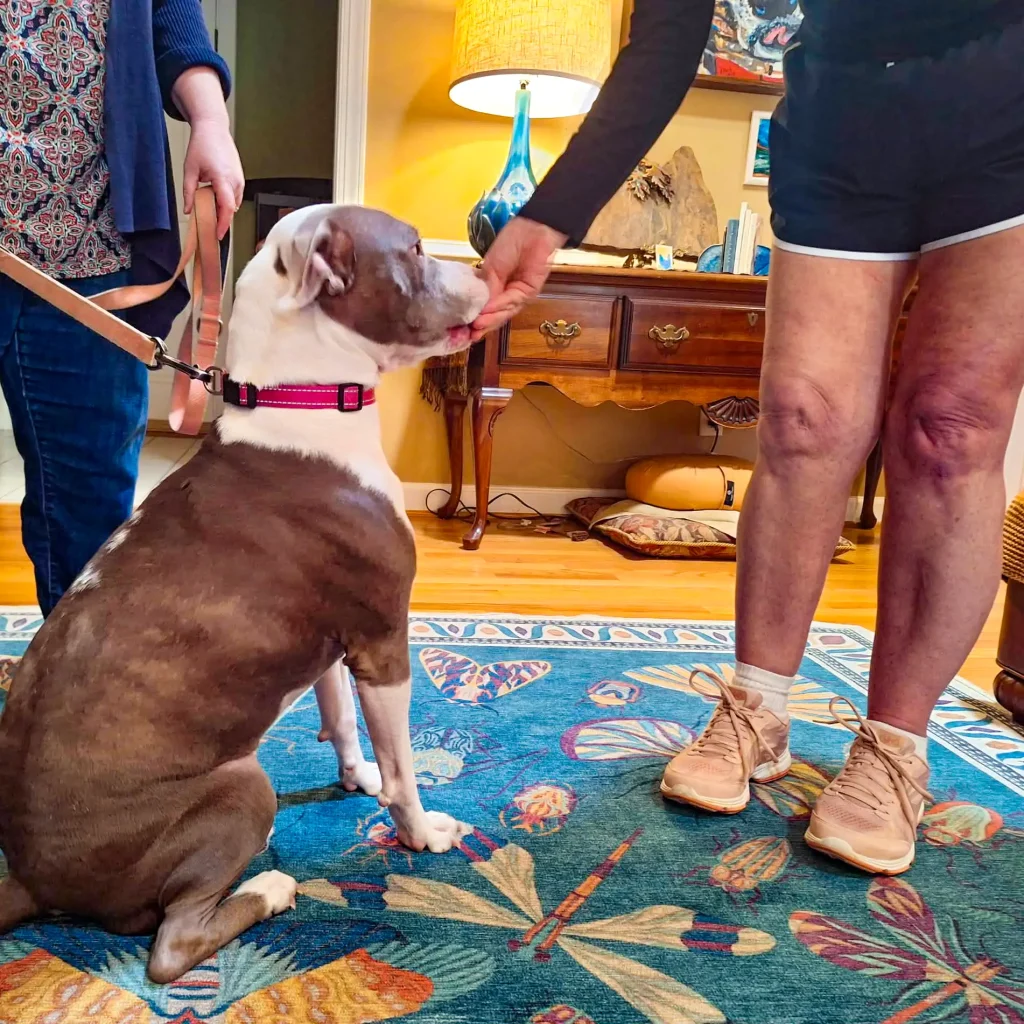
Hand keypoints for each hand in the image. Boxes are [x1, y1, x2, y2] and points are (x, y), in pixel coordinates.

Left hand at [183, 117, 243, 238]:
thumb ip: (188, 192)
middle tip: (210, 228)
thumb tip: (188, 210)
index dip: (223, 223)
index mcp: (222, 178)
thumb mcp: (190, 169)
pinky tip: (216, 199)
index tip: (217, 234)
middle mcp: (235, 180)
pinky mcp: (240, 178)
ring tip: (211, 211)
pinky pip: (235, 196)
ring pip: (234, 203)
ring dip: (224, 210)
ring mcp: (240, 179)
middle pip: (231, 209)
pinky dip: (227, 201)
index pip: (226, 207)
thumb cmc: (202, 145)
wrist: (213, 128)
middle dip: (222, 220)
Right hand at [472, 217, 567, 337]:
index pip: (483, 307)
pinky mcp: (529, 293)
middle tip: (467, 335)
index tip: (460, 329)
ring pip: (502, 313)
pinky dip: (498, 309)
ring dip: (488, 320)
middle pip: (493, 315)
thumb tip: (477, 310)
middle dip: (481, 326)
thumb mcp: (491, 267)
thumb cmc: (511, 243)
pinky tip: (486, 313)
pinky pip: (511, 303)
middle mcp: (504, 294)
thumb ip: (486, 289)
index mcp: (493, 287)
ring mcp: (516, 295)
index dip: (473, 318)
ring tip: (475, 327)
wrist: (532, 230)